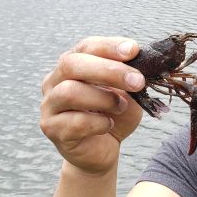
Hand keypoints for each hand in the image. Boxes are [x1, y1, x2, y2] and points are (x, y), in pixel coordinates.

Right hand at [40, 37, 144, 174]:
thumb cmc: (115, 115)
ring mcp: (49, 105)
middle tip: (138, 82)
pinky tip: (109, 124)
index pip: (86, 46)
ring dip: (104, 98)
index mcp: (74, 65)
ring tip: (121, 107)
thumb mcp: (129, 93)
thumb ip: (132, 78)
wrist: (103, 150)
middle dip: (109, 70)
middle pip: (72, 64)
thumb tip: (146, 64)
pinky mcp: (52, 129)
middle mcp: (55, 81)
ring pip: (69, 92)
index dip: (109, 46)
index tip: (133, 50)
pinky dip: (98, 122)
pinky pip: (74, 122)